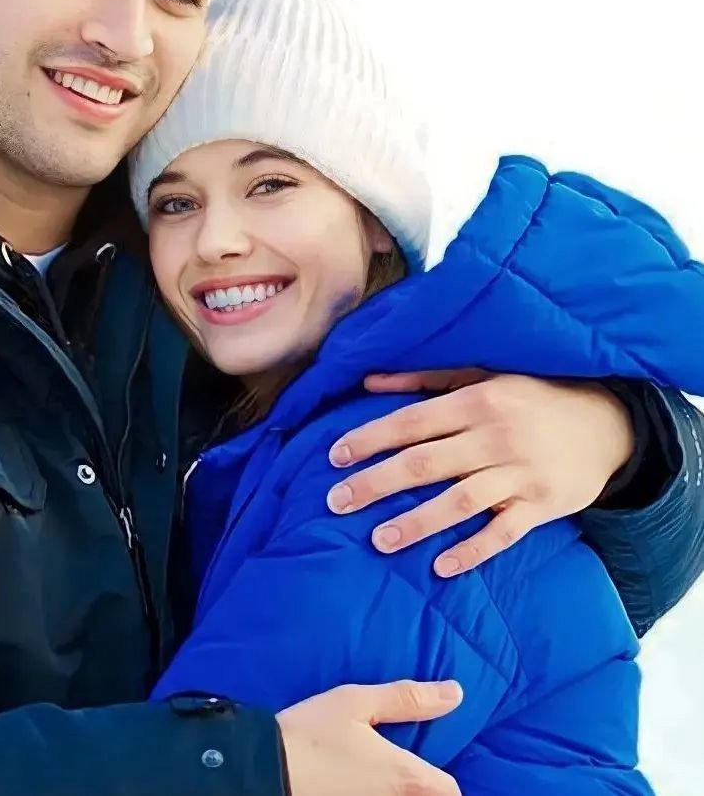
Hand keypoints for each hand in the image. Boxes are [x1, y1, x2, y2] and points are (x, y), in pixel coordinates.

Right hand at [278, 679, 461, 795]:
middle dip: (427, 786)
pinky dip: (378, 792)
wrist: (265, 769)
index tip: (437, 759)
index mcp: (406, 777)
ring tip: (383, 769)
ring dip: (402, 789)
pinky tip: (360, 779)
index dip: (449, 777)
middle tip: (412, 762)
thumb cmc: (312, 733)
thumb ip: (407, 699)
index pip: (452, 791)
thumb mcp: (356, 702)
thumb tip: (455, 693)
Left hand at [326, 371, 634, 575]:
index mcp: (476, 401)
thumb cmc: (529, 397)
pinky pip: (503, 533)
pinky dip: (472, 551)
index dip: (371, 439)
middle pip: (425, 463)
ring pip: (459, 502)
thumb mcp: (481, 374)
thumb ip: (423, 379)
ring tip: (377, 539)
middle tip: (337, 502)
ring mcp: (520, 475)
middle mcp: (495, 437)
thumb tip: (368, 382)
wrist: (607, 424)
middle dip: (376, 483)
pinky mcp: (543, 507)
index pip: (411, 422)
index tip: (334, 457)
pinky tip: (440, 567)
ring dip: (416, 522)